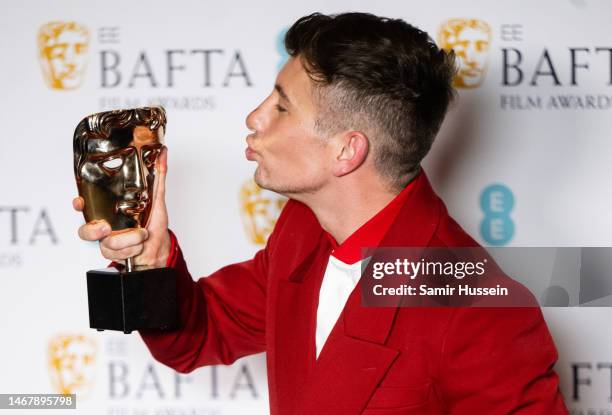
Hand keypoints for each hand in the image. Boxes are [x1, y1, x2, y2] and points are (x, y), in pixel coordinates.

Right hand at [74, 147, 170, 267]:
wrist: (160, 248)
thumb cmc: (155, 224)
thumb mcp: (157, 198)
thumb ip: (158, 175)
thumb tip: (163, 153)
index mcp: (110, 209)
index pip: (86, 204)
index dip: (79, 203)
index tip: (79, 201)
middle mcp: (105, 225)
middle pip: (85, 230)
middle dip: (94, 230)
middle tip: (107, 227)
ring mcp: (107, 241)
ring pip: (106, 243)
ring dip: (128, 239)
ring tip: (141, 234)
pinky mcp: (113, 254)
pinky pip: (115, 253)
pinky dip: (131, 248)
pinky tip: (139, 245)